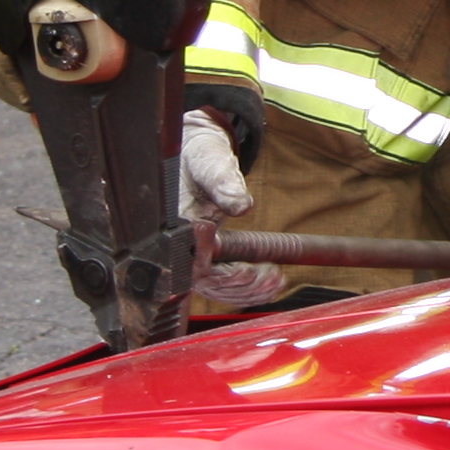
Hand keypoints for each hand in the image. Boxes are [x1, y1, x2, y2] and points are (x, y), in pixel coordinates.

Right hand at [180, 108, 288, 306]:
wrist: (198, 158)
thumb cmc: (198, 158)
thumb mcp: (210, 163)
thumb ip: (224, 182)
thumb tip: (241, 204)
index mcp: (174, 227)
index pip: (192, 266)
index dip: (220, 274)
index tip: (247, 270)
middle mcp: (178, 248)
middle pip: (207, 284)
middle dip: (242, 285)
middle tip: (272, 274)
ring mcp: (191, 257)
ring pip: (216, 289)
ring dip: (248, 290)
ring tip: (276, 279)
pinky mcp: (205, 261)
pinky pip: (223, 285)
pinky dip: (247, 289)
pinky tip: (269, 283)